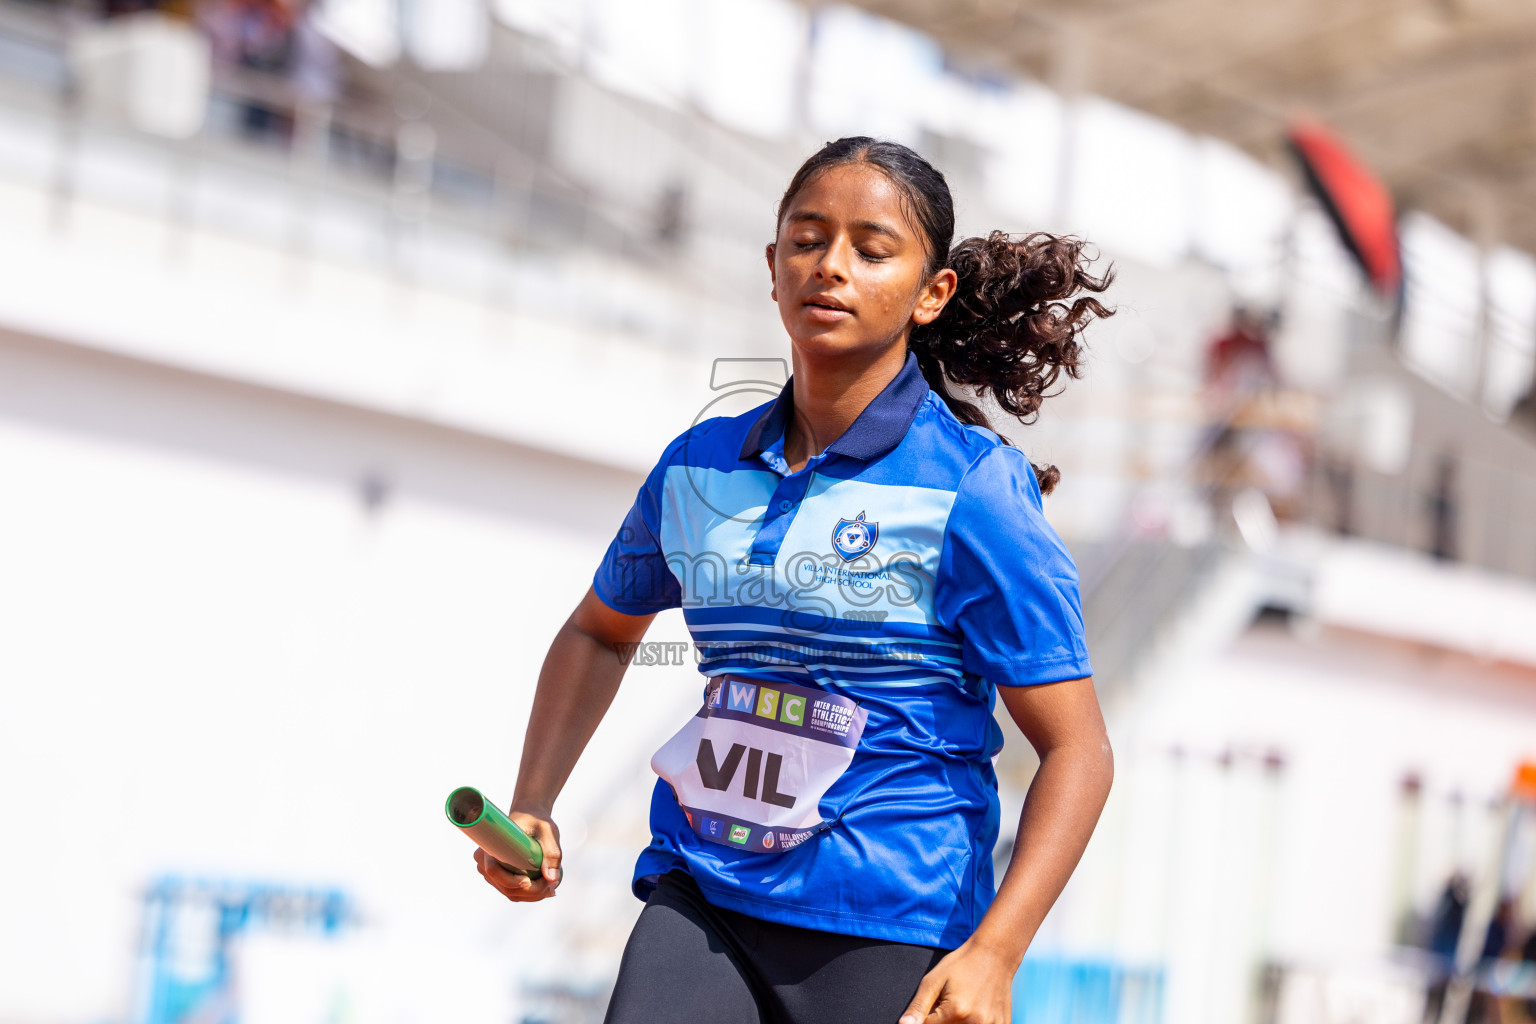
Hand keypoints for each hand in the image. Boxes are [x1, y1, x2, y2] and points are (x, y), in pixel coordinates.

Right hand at [473, 810, 561, 902]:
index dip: (511, 881)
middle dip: (530, 892)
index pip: (494, 871)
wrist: (529, 816)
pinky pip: (513, 891)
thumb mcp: (547, 832)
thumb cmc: (536, 820)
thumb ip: (552, 853)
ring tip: (552, 886)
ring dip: (532, 895)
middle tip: (552, 885)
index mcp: (490, 844)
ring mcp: (491, 872)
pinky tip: (546, 890)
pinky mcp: (499, 878)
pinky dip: (529, 894)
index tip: (530, 881)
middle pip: (505, 886)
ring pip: (510, 892)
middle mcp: (484, 861)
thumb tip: (552, 879)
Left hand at [898, 938, 1015, 1023]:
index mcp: (955, 1011)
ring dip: (957, 1023)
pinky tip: (975, 1010)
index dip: (925, 1019)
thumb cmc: (962, 964)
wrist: (995, 954)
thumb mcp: (933, 981)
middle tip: (948, 1003)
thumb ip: (918, 1007)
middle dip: (941, 1021)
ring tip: (962, 1006)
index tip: (933, 1006)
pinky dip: (973, 1023)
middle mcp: (975, 1023)